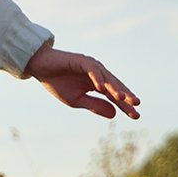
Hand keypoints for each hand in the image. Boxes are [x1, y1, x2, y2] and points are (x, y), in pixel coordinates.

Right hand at [25, 44, 139, 119]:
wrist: (40, 68)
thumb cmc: (57, 83)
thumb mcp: (76, 100)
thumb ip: (95, 105)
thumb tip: (115, 114)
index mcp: (97, 84)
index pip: (114, 96)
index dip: (125, 105)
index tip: (136, 116)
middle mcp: (98, 74)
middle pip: (115, 86)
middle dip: (126, 96)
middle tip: (137, 105)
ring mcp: (91, 66)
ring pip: (107, 78)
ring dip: (114, 88)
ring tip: (123, 98)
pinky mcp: (82, 60)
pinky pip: (92, 70)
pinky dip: (98, 78)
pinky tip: (102, 88)